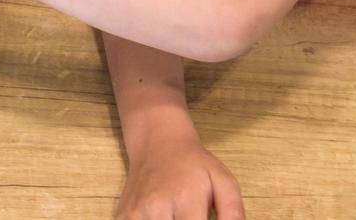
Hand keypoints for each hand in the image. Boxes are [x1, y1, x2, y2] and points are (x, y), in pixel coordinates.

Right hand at [115, 123, 242, 219]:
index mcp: (184, 200)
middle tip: (190, 217)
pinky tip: (160, 218)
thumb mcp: (223, 181)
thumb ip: (233, 213)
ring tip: (175, 216)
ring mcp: (135, 213)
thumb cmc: (193, 164)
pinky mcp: (122, 217)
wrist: (157, 143)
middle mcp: (156, 209)